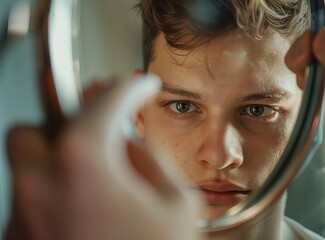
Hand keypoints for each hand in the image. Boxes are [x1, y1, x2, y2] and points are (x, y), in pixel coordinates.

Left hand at [6, 75, 201, 239]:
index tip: (138, 87)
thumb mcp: (176, 203)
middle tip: (98, 135)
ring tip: (97, 181)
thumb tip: (131, 146)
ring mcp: (24, 218)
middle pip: (34, 130)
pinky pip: (29, 204)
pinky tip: (86, 215)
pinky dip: (53, 198)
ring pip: (27, 170)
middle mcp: (41, 186)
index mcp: (84, 163)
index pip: (105, 101)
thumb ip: (150, 162)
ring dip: (58, 164)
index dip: (129, 88)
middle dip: (65, 126)